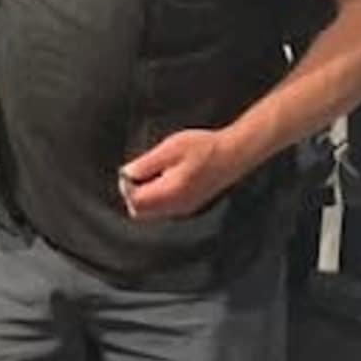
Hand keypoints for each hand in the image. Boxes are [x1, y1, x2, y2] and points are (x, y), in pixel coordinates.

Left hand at [117, 126, 243, 220]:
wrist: (233, 154)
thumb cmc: (205, 148)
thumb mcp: (171, 148)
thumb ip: (146, 164)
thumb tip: (127, 173)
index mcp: (170, 193)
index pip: (136, 202)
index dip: (127, 186)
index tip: (130, 170)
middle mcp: (176, 207)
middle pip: (140, 212)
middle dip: (133, 193)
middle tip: (139, 171)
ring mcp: (184, 208)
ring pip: (152, 212)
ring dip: (145, 195)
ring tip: (154, 172)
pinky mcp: (189, 205)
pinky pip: (164, 208)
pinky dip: (157, 196)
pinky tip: (166, 177)